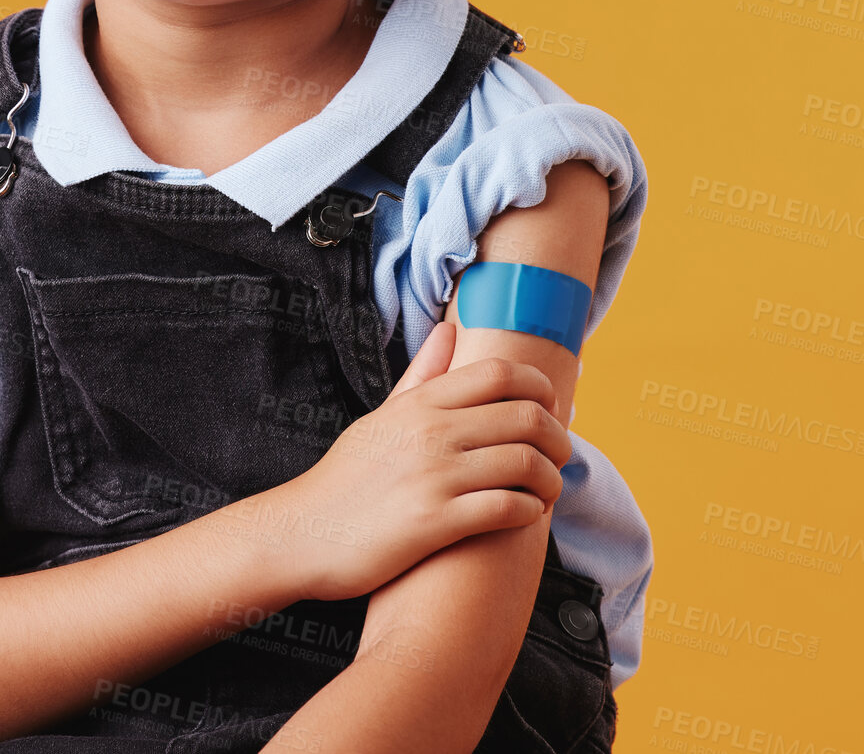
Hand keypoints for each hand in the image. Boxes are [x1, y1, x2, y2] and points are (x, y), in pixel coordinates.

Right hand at [275, 322, 572, 602]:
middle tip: (559, 454)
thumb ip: (421, 374)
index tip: (549, 408)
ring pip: (524, 463)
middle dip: (557, 437)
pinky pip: (505, 509)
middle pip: (524, 416)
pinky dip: (528, 511)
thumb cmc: (347, 475)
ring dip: (550, 479)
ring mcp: (433, 476)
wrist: (303, 532)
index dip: (539, 386)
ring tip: (547, 489)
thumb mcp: (382, 415)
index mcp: (420, 403)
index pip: (500, 373)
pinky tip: (525, 515)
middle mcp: (430, 432)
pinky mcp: (434, 522)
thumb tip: (448, 330)